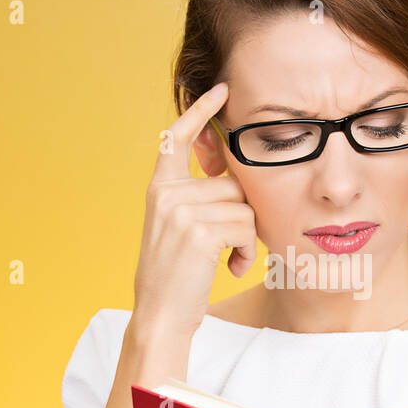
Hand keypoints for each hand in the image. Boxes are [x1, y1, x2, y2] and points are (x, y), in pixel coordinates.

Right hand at [133, 81, 256, 338]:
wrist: (161, 318)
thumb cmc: (178, 280)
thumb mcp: (180, 231)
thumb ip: (199, 201)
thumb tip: (237, 179)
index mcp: (160, 190)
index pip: (178, 138)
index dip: (199, 112)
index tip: (221, 89)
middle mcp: (167, 194)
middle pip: (233, 183)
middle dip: (243, 214)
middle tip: (232, 247)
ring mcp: (181, 211)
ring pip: (244, 206)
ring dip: (248, 238)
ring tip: (229, 261)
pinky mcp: (200, 231)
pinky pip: (246, 227)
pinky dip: (247, 252)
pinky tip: (232, 269)